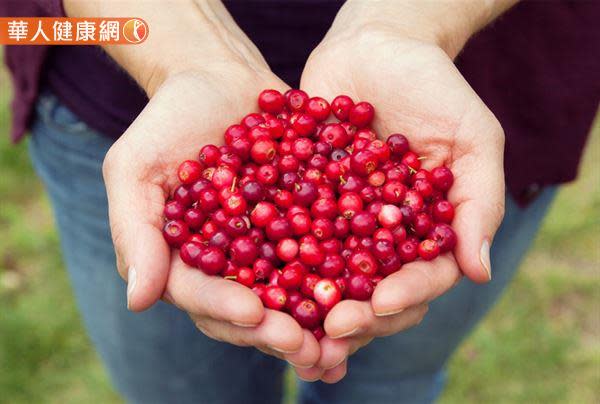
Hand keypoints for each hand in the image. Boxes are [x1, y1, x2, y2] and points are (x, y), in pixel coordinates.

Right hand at [102, 65, 319, 367]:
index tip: (253, 312)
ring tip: (343, 336)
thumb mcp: (135, 168)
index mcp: (183, 260)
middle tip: (306, 345)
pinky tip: (373, 294)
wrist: (219, 79)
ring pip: (290, 294)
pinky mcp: (303, 226)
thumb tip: (139, 301)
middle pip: (249, 308)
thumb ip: (135, 232)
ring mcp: (267, 248)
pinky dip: (345, 276)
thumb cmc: (168, 120)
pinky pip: (325, 254)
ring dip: (316, 321)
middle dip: (275, 330)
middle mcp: (227, 264)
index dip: (225, 307)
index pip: (198, 294)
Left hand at [296, 21, 504, 381]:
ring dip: (308, 303)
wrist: (374, 46)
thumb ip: (479, 202)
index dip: (404, 295)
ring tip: (289, 322)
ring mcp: (339, 222)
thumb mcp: (472, 137)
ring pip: (326, 274)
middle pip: (372, 290)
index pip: (422, 277)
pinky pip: (284, 232)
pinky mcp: (300, 201)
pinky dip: (271, 256)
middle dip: (355, 312)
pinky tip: (253, 277)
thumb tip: (480, 273)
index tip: (382, 303)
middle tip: (330, 327)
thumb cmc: (434, 86)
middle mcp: (381, 236)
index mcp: (425, 231)